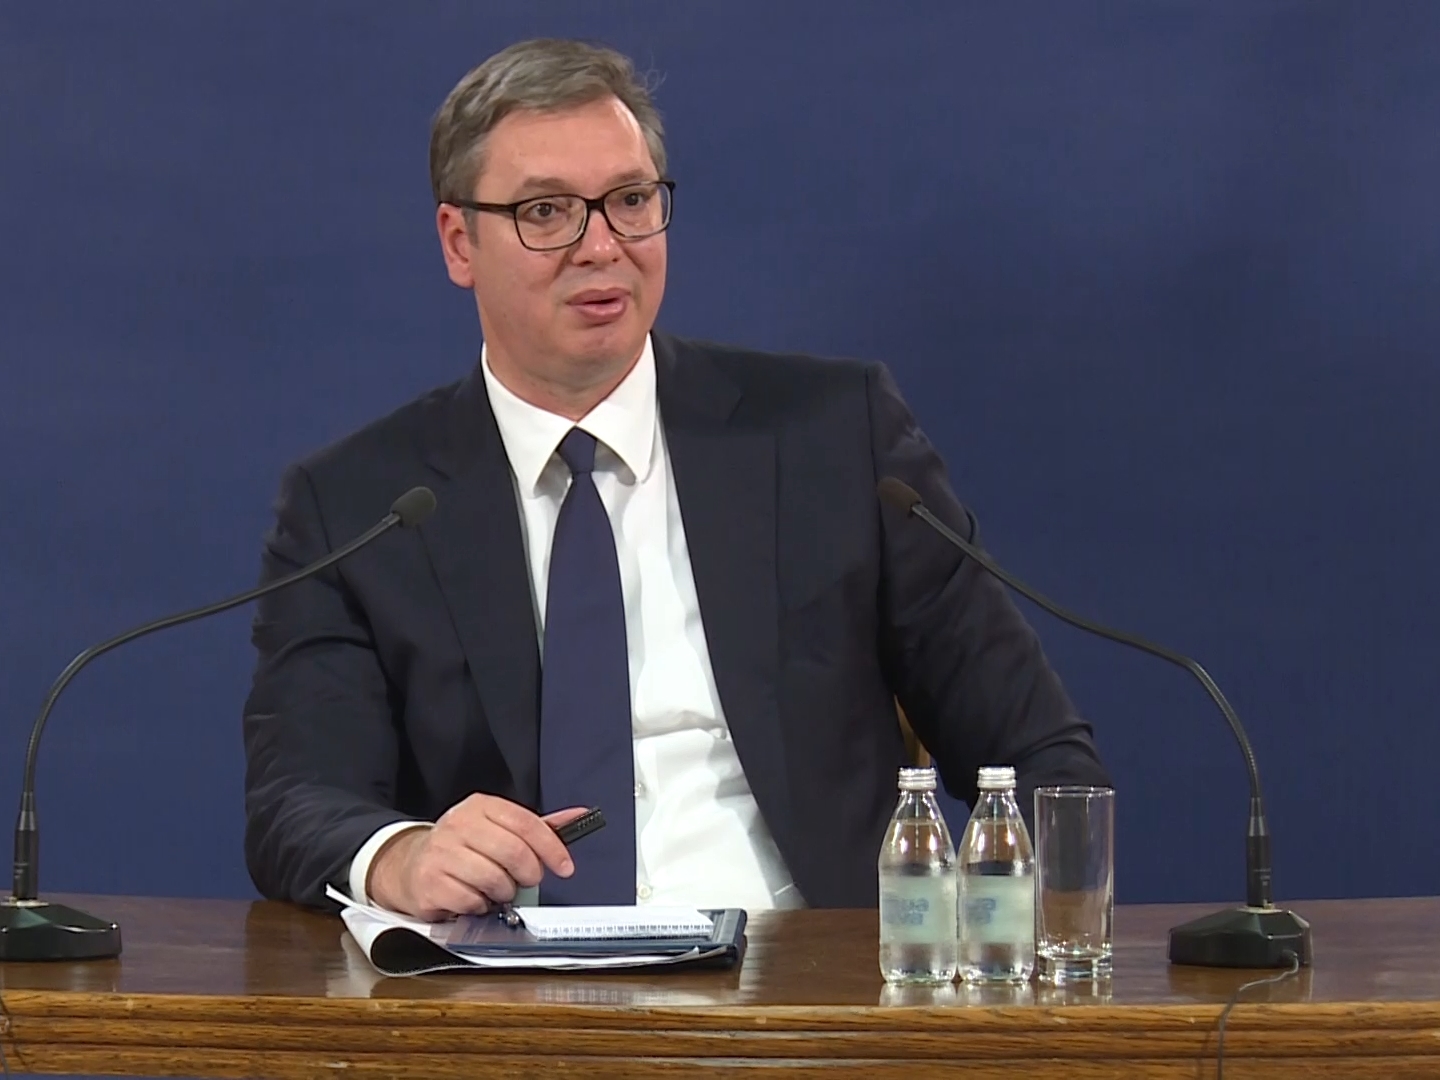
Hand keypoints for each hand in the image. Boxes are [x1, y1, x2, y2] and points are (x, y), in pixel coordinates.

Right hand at [367, 796, 588, 921]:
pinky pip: (471, 900)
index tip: (564, 867)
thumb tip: (580, 816)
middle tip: (526, 881)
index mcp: (481, 807)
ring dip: (503, 893)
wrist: (410, 864)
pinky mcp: (429, 882)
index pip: (526, 823)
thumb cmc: (463, 847)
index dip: (551, 848)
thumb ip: (538, 825)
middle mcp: (459, 825)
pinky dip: (479, 906)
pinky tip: (474, 898)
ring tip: (496, 889)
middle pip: (513, 852)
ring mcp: (441, 853)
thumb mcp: (499, 828)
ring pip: (493, 879)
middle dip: (528, 874)